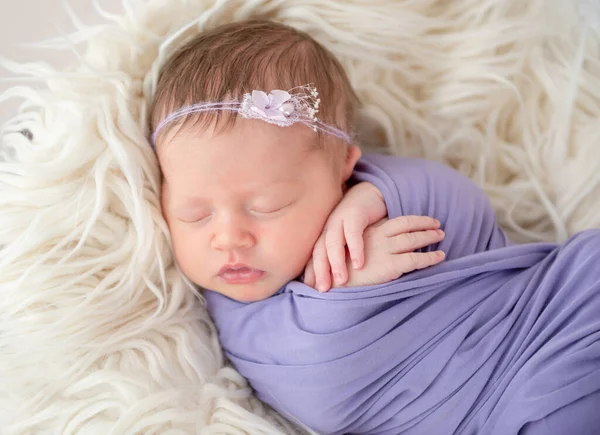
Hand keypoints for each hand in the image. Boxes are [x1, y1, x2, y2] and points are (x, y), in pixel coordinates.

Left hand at [304, 182, 386, 291]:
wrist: (370, 194)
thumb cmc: (358, 221)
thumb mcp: (346, 239)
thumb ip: (340, 254)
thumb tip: (335, 280)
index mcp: (324, 235)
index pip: (314, 256)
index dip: (312, 272)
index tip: (312, 290)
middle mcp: (328, 228)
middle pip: (319, 251)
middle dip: (320, 271)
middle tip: (323, 289)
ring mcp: (340, 219)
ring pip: (333, 243)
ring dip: (336, 263)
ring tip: (342, 281)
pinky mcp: (354, 213)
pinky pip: (353, 233)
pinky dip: (355, 249)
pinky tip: (359, 264)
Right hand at [304, 215, 445, 289]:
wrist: (334, 280)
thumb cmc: (341, 268)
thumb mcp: (353, 249)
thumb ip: (368, 244)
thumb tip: (384, 244)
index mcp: (370, 232)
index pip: (397, 221)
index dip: (414, 220)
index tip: (426, 221)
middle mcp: (379, 237)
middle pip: (407, 226)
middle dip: (425, 225)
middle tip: (438, 226)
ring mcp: (385, 250)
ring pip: (413, 239)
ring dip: (429, 237)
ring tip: (441, 236)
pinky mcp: (389, 266)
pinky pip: (415, 259)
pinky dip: (430, 257)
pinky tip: (439, 257)